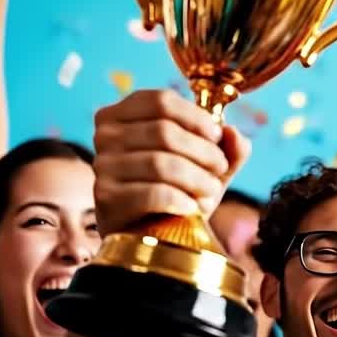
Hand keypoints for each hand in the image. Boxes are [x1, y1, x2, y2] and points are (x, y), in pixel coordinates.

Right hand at [92, 90, 250, 234]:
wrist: (149, 235)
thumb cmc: (176, 190)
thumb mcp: (204, 163)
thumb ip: (225, 146)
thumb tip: (233, 133)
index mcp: (122, 113)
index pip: (162, 101)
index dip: (197, 117)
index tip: (217, 137)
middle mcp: (105, 135)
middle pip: (163, 132)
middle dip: (203, 152)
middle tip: (220, 169)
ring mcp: (102, 167)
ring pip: (160, 163)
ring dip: (197, 179)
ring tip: (210, 192)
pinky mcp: (106, 199)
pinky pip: (153, 193)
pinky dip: (181, 200)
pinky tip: (193, 208)